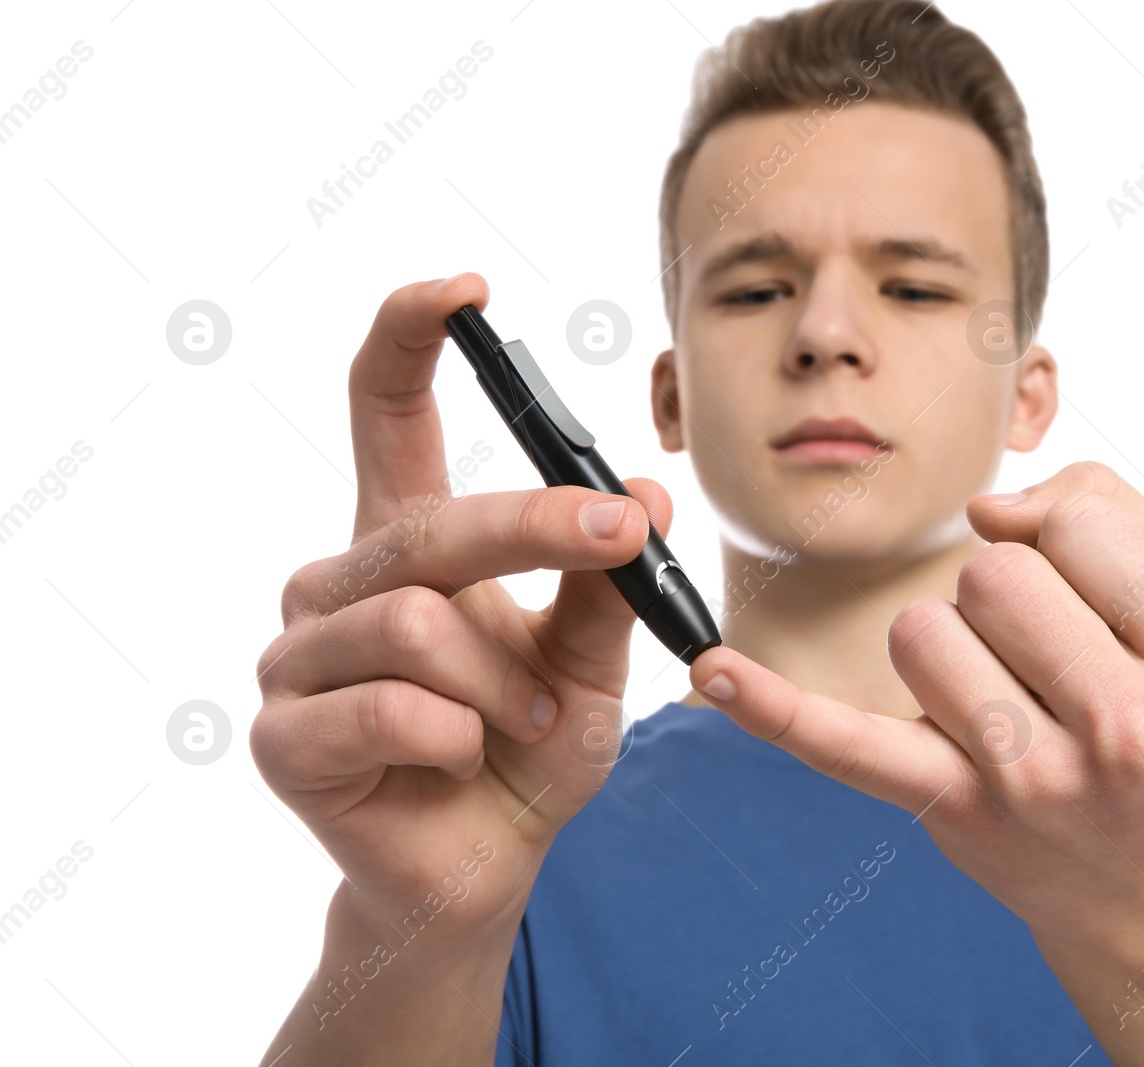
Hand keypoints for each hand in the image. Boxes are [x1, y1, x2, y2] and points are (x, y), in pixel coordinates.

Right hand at [251, 273, 670, 935]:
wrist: (487, 865)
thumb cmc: (530, 748)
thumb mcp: (589, 661)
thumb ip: (603, 582)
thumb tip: (642, 491)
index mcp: (406, 543)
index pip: (384, 411)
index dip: (411, 336)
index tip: (469, 289)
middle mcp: (337, 581)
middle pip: (429, 521)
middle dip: (538, 529)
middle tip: (620, 534)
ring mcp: (297, 657)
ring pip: (414, 622)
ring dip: (503, 682)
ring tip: (526, 721)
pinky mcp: (283, 736)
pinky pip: (393, 709)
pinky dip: (460, 738)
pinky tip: (462, 760)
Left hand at [686, 461, 1143, 937]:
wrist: (1142, 868)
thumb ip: (1104, 505)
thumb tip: (992, 512)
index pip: (1079, 523)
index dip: (1062, 532)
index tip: (1076, 580)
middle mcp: (1124, 727)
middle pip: (994, 574)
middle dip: (1004, 591)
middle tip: (1041, 654)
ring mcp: (1029, 776)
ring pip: (922, 628)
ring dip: (946, 642)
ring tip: (1000, 693)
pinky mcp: (947, 804)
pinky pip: (845, 745)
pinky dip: (774, 709)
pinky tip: (714, 672)